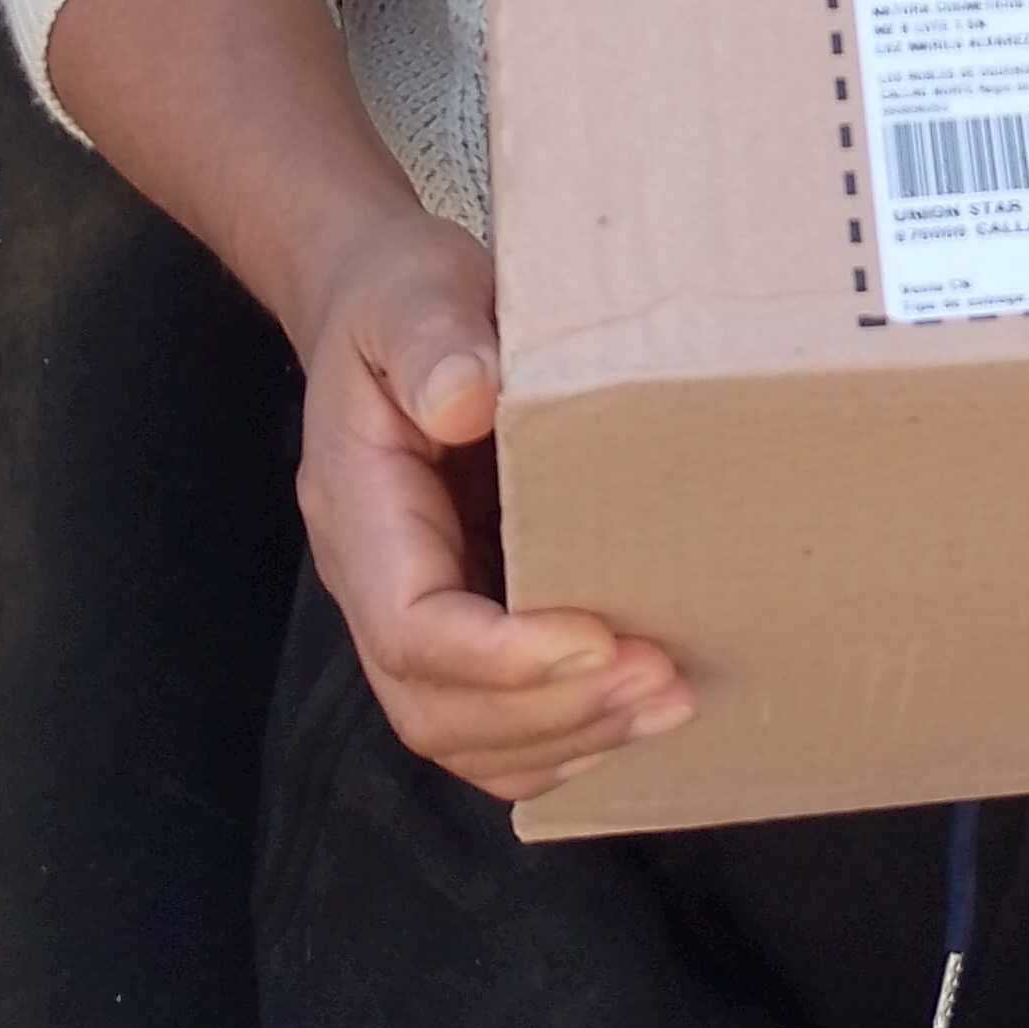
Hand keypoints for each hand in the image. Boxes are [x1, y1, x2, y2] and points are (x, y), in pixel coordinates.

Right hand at [289, 209, 694, 801]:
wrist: (381, 301)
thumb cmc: (402, 293)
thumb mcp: (412, 290)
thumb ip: (432, 340)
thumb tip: (466, 400)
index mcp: (357, 508)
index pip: (410, 628)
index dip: (503, 656)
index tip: (602, 639)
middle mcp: (373, 578)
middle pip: (434, 706)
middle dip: (552, 711)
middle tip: (664, 679)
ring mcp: (413, 605)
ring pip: (463, 734)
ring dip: (568, 737)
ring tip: (671, 701)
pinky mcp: (462, 612)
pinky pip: (491, 720)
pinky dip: (562, 737)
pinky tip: (636, 714)